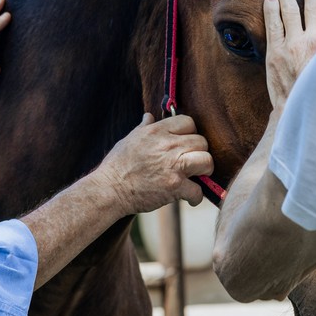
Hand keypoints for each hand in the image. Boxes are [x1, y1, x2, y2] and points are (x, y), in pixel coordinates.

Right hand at [96, 113, 213, 214]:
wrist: (109, 190)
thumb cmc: (117, 165)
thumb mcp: (129, 139)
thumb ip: (144, 127)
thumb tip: (149, 116)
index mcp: (157, 131)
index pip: (188, 121)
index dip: (190, 132)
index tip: (187, 143)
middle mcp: (167, 146)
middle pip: (202, 141)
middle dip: (200, 151)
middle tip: (194, 161)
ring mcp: (173, 166)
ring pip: (207, 161)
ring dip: (205, 170)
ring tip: (199, 175)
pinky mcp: (174, 186)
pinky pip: (198, 190)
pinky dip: (196, 197)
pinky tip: (190, 198)